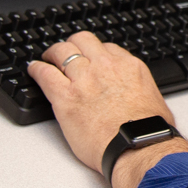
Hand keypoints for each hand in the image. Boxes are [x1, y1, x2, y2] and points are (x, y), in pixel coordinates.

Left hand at [29, 32, 187, 187]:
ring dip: (53, 53)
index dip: (96, 53)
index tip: (91, 59)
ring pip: (62, 51)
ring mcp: (84, 79)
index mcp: (129, 66)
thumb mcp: (153, 99)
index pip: (107, 48)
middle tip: (66, 52)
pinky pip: (45, 73)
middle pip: (83, 40)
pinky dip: (37, 68)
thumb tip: (139, 97)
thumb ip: (141, 90)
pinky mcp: (66, 96)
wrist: (137, 146)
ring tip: (47, 58)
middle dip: (74, 45)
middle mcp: (106, 66)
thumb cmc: (148, 132)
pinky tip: (34, 69)